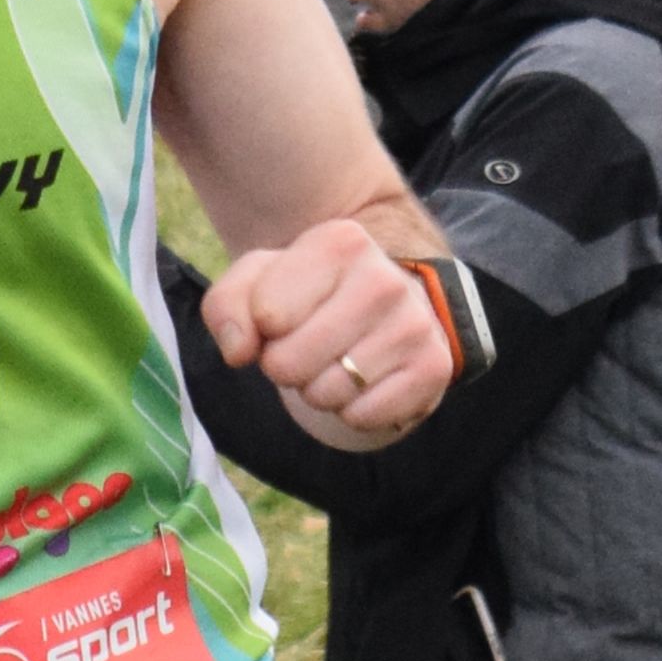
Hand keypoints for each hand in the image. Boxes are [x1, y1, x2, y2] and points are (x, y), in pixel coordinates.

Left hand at [199, 216, 457, 444]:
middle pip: (289, 362)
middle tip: (306, 348)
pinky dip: (352, 412)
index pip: (266, 315)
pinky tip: (365, 381)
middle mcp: (384, 278)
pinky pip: (363, 417)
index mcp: (340, 243)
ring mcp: (415, 323)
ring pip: (326, 394)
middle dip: (285, 366)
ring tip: (337, 361)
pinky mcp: (434, 368)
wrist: (383, 310)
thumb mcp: (257, 285)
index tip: (282, 318)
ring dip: (319, 390)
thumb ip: (227, 306)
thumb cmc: (308, 297)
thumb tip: (240, 351)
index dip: (263, 328)